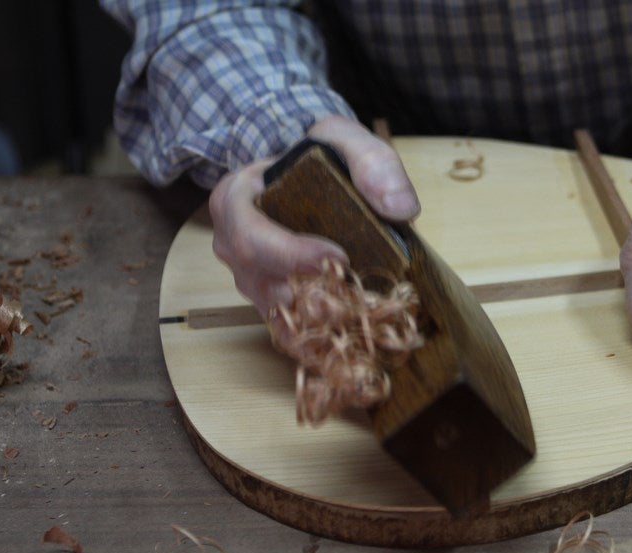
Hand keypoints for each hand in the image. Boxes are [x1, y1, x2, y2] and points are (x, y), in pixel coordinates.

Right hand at [208, 115, 420, 315]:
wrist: (303, 174)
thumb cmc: (317, 156)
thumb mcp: (342, 138)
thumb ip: (371, 161)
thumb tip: (399, 208)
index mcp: (235, 200)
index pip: (248, 237)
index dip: (290, 254)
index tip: (338, 256)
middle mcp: (233, 246)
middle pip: (261, 285)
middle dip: (311, 294)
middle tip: (357, 293)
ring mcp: (251, 279)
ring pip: (277, 315)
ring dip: (319, 320)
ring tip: (361, 312)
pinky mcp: (272, 302)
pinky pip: (290, 330)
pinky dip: (320, 336)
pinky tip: (352, 334)